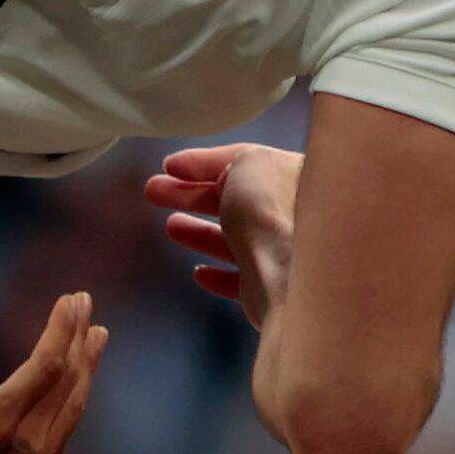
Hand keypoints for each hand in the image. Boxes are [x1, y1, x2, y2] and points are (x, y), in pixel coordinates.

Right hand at [0, 294, 105, 453]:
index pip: (43, 369)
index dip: (60, 331)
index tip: (73, 300)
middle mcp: (23, 452)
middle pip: (66, 385)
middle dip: (79, 342)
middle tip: (89, 305)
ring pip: (70, 413)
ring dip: (84, 373)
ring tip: (97, 342)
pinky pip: (62, 439)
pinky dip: (71, 407)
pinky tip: (67, 402)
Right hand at [144, 146, 299, 324]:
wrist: (289, 275)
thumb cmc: (271, 211)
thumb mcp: (248, 164)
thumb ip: (234, 165)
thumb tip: (228, 183)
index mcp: (299, 176)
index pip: (248, 162)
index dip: (205, 162)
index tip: (169, 166)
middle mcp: (299, 214)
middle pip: (239, 201)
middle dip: (193, 194)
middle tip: (155, 190)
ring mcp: (289, 255)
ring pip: (239, 239)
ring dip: (202, 232)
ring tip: (170, 226)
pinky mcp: (278, 291)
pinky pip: (246, 280)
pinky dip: (221, 276)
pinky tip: (200, 273)